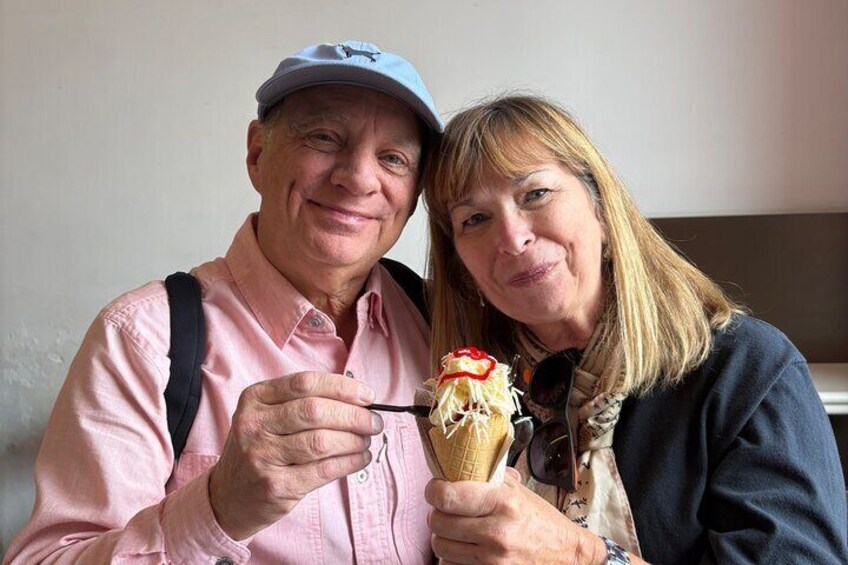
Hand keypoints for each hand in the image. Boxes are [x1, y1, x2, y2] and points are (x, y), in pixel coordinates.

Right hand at [208, 371, 381, 539]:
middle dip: (354, 415)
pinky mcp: (276, 486)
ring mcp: (262, 456)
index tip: (367, 395)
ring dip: (354, 440)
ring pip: (322, 441)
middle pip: (315, 411)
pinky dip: (350, 462)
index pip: (305, 383)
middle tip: (374, 421)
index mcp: (255, 399)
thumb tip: (358, 399)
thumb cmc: (260, 448)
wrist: (229, 496)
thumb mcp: (268, 416)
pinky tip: (359, 458)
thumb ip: (304, 402)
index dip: (342, 387)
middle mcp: (254, 425)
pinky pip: (324, 470)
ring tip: (366, 440)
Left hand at [425, 468, 606, 563]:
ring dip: (444, 537)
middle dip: (439, 513)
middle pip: (438, 522)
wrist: (569, 557)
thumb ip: (490, 478)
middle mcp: (496, 533)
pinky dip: (453, 558)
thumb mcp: (521, 493)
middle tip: (448, 510)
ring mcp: (492, 561)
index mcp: (504, 503)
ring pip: (440, 547)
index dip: (434, 490)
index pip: (447, 496)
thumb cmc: (543, 524)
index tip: (436, 489)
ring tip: (458, 530)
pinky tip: (466, 550)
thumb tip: (460, 462)